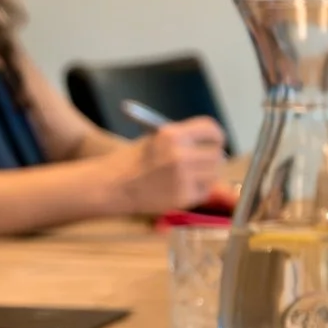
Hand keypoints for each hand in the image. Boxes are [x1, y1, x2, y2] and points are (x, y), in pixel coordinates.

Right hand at [104, 117, 227, 213]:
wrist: (111, 185)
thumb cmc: (130, 161)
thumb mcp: (154, 139)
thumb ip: (182, 139)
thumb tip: (210, 144)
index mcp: (171, 134)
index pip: (212, 129)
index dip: (216, 136)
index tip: (215, 142)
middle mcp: (180, 154)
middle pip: (217, 154)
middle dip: (210, 158)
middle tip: (199, 162)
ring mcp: (183, 177)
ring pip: (214, 174)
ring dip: (206, 175)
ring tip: (188, 176)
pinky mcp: (184, 197)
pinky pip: (205, 191)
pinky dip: (198, 190)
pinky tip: (181, 187)